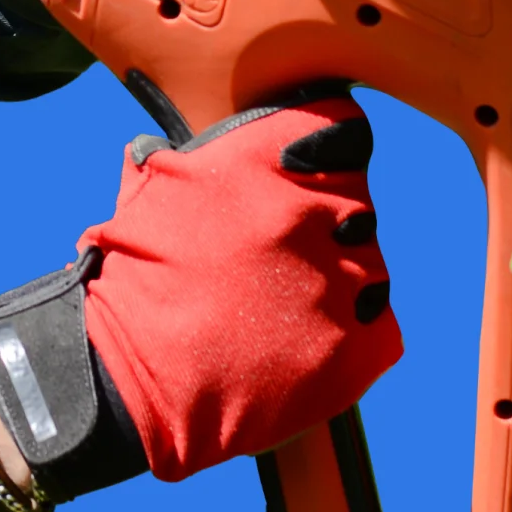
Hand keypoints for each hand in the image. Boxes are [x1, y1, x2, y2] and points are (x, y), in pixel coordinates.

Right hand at [81, 87, 400, 481]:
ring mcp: (343, 279)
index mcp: (264, 160)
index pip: (343, 129)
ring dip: (337, 274)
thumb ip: (179, 159)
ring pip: (368, 261)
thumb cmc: (134, 282)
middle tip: (281, 250)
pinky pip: (378, 321)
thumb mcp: (149, 193)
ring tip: (283, 302)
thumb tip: (160, 143)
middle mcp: (312, 211)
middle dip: (327, 217)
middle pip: (357, 196)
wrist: (137, 381)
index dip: (327, 148)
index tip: (307, 170)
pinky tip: (299, 339)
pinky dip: (349, 330)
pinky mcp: (362, 345)